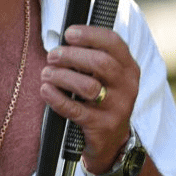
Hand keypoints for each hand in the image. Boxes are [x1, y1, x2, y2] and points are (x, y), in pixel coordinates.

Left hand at [40, 25, 139, 174]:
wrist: (112, 142)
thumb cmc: (103, 101)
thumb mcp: (109, 78)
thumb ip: (94, 59)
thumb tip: (64, 40)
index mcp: (129, 68)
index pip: (113, 43)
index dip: (89, 34)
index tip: (68, 33)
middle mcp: (127, 87)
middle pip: (100, 62)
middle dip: (71, 55)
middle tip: (52, 55)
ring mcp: (116, 108)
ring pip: (88, 87)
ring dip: (62, 76)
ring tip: (46, 73)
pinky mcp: (101, 126)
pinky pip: (75, 110)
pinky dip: (57, 98)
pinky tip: (45, 90)